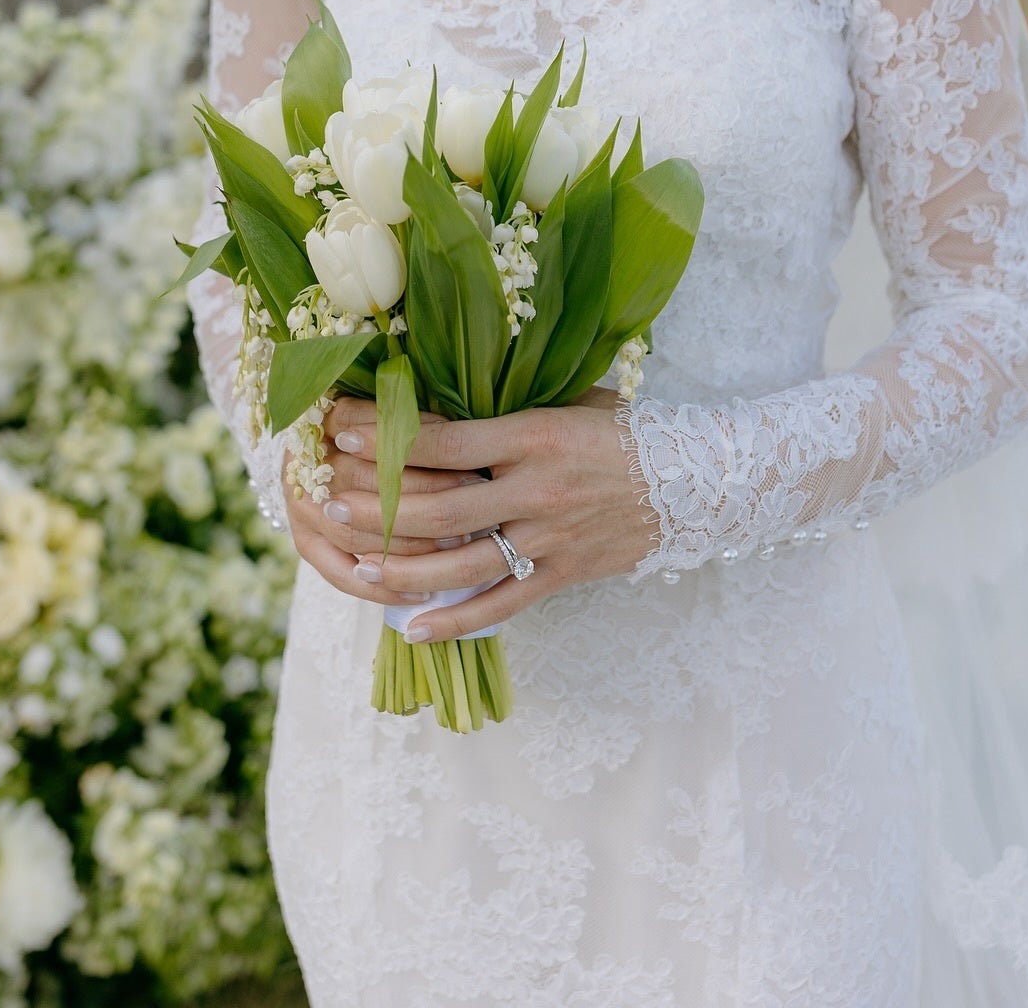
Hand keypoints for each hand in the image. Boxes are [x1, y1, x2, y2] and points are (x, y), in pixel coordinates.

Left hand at [284, 388, 658, 640]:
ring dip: (405, 568)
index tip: (345, 434)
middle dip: (383, 510)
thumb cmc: (621, 428)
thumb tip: (432, 399)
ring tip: (358, 565)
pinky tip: (415, 630)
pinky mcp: (564, 573)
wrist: (693, 479)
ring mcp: (551, 537)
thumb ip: (506, 405)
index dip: (392, 441)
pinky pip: (503, 603)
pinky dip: (458, 621)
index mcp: (535, 436)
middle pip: (445, 509)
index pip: (449, 443)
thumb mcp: (567, 399)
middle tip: (334, 505)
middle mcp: (538, 489)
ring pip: (465, 564)